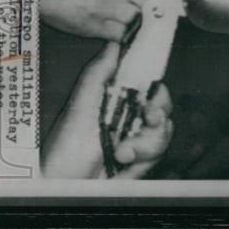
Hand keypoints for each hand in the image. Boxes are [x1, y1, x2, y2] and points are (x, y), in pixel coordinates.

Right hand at [40, 0, 176, 40]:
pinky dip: (122, 33)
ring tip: (129, 17)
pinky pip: (120, 36)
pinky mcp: (96, 26)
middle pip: (155, 3)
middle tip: (152, 8)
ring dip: (138, 21)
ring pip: (139, 21)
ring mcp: (111, 8)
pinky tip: (116, 27)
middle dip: (155, 7)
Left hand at [41, 42, 173, 178]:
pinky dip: (144, 158)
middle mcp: (127, 117)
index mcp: (113, 99)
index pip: (145, 84)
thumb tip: (115, 43)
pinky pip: (158, 152)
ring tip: (122, 153)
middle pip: (162, 105)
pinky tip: (125, 162)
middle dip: (159, 112)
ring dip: (147, 142)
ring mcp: (136, 139)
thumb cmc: (65, 147)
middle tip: (149, 117)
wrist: (65, 185)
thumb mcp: (79, 104)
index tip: (154, 91)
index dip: (155, 86)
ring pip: (164, 130)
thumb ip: (98, 73)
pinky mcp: (141, 160)